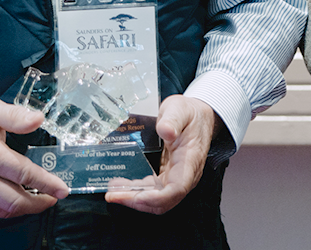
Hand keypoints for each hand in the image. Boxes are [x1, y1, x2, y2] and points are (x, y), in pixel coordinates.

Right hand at [0, 99, 68, 217]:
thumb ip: (16, 115)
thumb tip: (38, 119)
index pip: (24, 174)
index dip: (47, 184)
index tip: (63, 190)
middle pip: (15, 200)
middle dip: (39, 203)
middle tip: (53, 198)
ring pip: (3, 210)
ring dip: (24, 208)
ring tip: (39, 200)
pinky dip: (6, 208)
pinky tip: (16, 199)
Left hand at [105, 95, 220, 213]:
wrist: (198, 115)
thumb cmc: (190, 114)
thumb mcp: (179, 109)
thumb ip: (172, 119)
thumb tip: (166, 131)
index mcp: (190, 161)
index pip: (177, 189)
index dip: (156, 198)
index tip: (136, 196)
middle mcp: (185, 175)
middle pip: (163, 201)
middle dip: (136, 201)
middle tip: (113, 194)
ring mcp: (176, 178)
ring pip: (156, 200)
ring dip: (133, 199)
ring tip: (113, 191)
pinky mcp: (168, 177)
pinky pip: (152, 191)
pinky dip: (136, 192)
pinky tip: (122, 186)